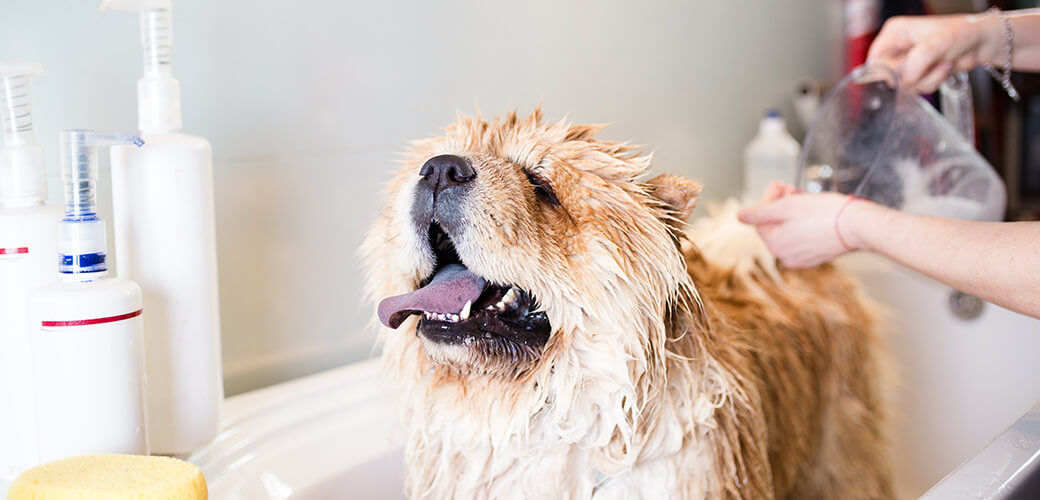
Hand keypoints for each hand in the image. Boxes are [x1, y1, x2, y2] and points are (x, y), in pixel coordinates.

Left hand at [737, 183, 868, 267]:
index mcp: (774, 244)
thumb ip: (759, 213)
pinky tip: (813, 212)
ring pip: (787, 230)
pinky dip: (803, 224)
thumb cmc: (824, 213)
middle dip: (779, 204)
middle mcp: (784, 256)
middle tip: (792, 189)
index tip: (780, 184)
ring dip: (791, 212)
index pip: (760, 218)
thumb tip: (739, 216)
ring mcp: (801, 259)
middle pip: (773, 224)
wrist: (859, 226)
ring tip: (804, 198)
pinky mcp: (816, 256)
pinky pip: (801, 238)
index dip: (768, 198)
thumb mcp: (786, 207)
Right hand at [867, 13, 1002, 92]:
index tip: (908, 71)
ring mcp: (907, 61)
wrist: (980, 43)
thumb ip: (916, 61)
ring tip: (942, 65)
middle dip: (914, 75)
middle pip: (889, 76)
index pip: (875, 61)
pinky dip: (931, 83)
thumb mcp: (936, 43)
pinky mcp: (917, 72)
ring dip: (926, 80)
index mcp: (894, 33)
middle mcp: (897, 47)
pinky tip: (942, 70)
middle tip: (933, 64)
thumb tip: (903, 79)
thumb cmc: (961, 33)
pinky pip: (916, 88)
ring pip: (904, 85)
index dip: (889, 71)